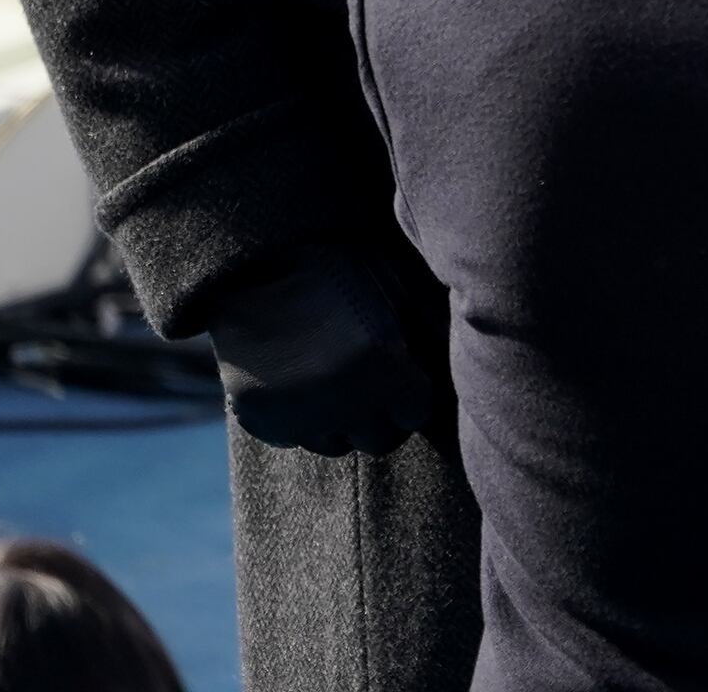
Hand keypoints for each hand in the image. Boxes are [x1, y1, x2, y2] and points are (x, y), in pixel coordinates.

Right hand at [207, 242, 435, 456]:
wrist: (254, 263)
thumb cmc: (335, 268)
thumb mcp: (392, 287)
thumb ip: (423, 327)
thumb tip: (452, 351)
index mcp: (386, 369)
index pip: (416, 415)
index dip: (413, 396)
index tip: (406, 380)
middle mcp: (347, 404)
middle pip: (378, 441)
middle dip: (382, 418)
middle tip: (374, 389)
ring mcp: (301, 418)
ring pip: (335, 444)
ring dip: (341, 423)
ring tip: (334, 385)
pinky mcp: (262, 422)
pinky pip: (293, 438)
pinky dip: (299, 421)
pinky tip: (299, 387)